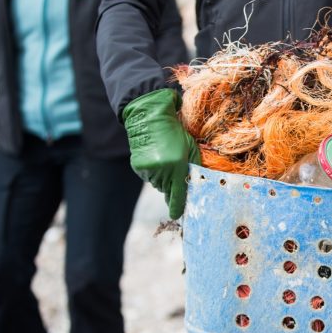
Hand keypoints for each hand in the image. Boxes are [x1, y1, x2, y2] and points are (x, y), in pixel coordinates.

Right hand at [123, 88, 200, 219]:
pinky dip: (154, 172)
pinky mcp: (138, 166)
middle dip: (172, 186)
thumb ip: (193, 167)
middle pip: (167, 189)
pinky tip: (156, 158)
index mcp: (176, 166)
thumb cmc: (175, 132)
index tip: (177, 215)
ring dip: (163, 178)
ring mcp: (148, 169)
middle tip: (175, 171)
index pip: (178, 193)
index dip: (177, 206)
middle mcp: (161, 171)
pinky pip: (149, 176)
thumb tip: (192, 184)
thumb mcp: (190, 148)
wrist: (149, 117)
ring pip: (158, 183)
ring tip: (166, 159)